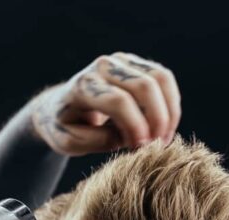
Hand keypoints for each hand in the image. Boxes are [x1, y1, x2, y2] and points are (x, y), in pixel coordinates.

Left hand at [31, 52, 181, 154]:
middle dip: (157, 119)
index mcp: (82, 86)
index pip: (119, 101)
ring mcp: (121, 61)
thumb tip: (131, 137)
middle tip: (157, 147)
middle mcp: (102, 66)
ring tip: (164, 138)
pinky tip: (164, 127)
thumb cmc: (64, 127)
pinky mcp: (136, 63)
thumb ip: (99, 140)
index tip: (140, 149)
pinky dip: (170, 103)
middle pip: (144, 86)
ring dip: (169, 111)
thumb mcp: (70, 143)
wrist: (58, 106)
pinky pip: (164, 79)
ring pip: (160, 78)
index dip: (135, 127)